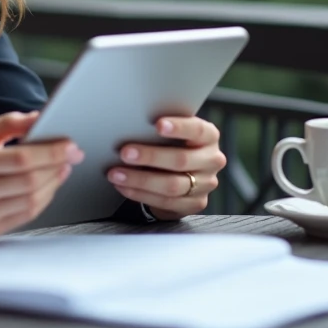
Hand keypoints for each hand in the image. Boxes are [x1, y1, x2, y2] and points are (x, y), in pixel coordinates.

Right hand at [0, 111, 83, 238]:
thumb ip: (4, 124)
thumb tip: (37, 117)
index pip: (21, 158)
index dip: (51, 152)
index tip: (70, 144)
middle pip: (30, 180)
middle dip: (58, 166)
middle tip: (73, 154)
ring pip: (31, 200)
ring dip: (54, 183)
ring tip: (62, 168)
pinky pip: (24, 216)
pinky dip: (41, 200)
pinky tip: (46, 187)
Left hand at [107, 116, 225, 220]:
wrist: (182, 171)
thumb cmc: (172, 143)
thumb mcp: (172, 132)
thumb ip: (161, 128)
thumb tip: (131, 123)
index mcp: (209, 136)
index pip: (197, 130)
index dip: (179, 127)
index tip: (158, 124)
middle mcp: (212, 160)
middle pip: (181, 160)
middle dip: (150, 156)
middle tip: (124, 152)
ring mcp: (205, 184)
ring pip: (172, 185)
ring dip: (139, 179)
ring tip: (116, 174)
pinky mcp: (194, 204)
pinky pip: (165, 202)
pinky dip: (140, 194)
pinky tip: (123, 187)